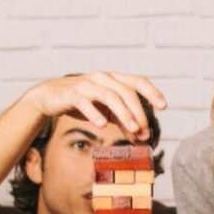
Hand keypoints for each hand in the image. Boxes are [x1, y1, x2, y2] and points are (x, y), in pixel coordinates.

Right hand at [22, 71, 166, 140]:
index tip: (163, 107)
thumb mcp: (106, 111)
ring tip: (132, 130)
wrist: (49, 97)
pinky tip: (103, 125)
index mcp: (113, 79)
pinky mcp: (71, 94)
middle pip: (126, 91)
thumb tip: (143, 136)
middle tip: (143, 129)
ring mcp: (86, 84)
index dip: (152, 92)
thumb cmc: (82, 102)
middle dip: (137, 111)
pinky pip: (85, 102)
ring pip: (109, 96)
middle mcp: (102, 78)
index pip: (137, 81)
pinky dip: (94, 113)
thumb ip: (124, 122)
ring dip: (123, 113)